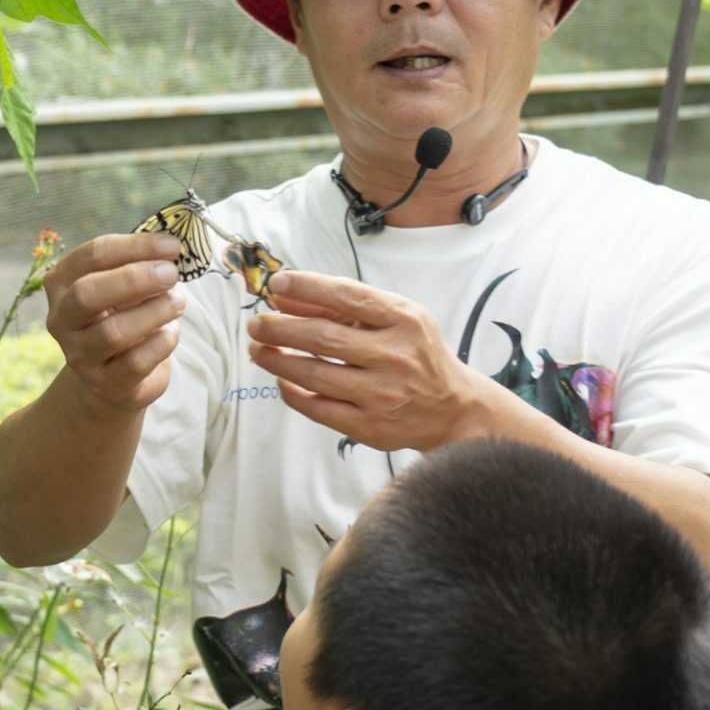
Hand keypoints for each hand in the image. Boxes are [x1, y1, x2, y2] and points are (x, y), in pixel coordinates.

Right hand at [43, 233, 185, 414]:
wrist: (111, 378)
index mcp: (62, 284)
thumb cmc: (119, 317)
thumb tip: (170, 249)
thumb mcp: (122, 287)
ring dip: (154, 312)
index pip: (92, 256)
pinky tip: (172, 331)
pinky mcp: (104, 383)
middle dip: (135, 279)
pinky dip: (162, 342)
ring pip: (113, 332)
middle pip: (87, 294)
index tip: (172, 247)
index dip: (135, 247)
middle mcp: (62, 319)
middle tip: (171, 273)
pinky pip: (135, 362)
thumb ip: (138, 265)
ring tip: (178, 302)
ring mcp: (79, 355)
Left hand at [245, 271, 510, 451]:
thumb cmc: (417, 354)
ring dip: (277, 359)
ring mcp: (382, 394)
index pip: (347, 296)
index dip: (307, 287)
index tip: (276, 283)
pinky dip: (293, 392)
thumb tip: (286, 296)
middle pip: (323, 337)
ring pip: (315, 374)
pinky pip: (318, 408)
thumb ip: (344, 306)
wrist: (454, 409)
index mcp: (405, 320)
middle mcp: (395, 356)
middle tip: (255, 323)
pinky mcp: (370, 426)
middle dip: (281, 328)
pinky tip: (281, 379)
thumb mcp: (396, 319)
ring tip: (257, 349)